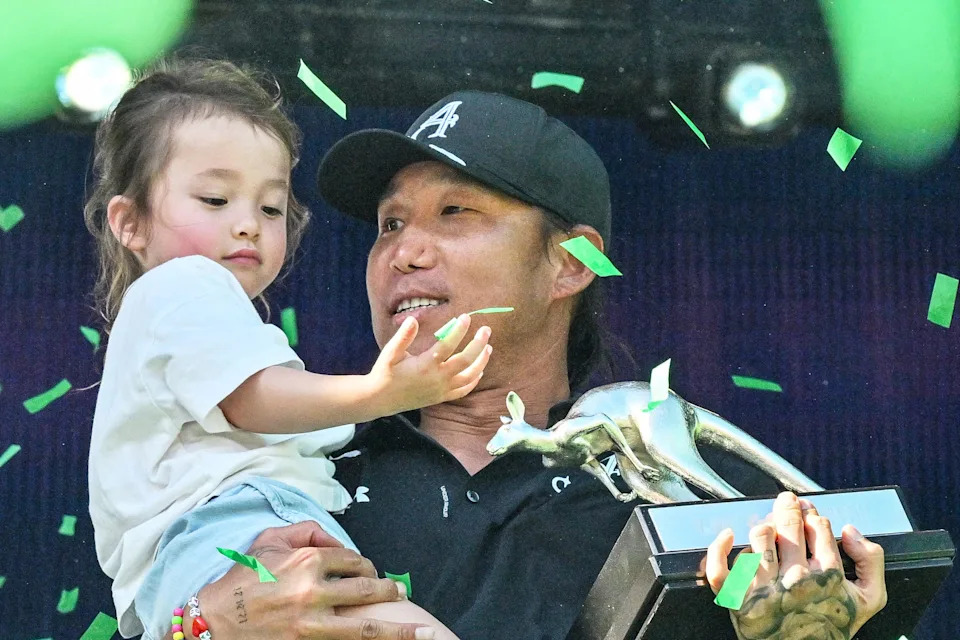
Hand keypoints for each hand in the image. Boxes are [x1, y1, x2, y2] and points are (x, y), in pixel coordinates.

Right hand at [196, 521, 427, 638]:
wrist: (213, 623)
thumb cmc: (242, 579)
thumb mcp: (270, 541)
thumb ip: (306, 532)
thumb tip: (335, 540)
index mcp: (308, 561)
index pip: (353, 560)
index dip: (364, 565)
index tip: (367, 572)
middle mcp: (314, 591)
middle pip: (368, 590)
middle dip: (389, 591)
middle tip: (400, 593)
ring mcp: (311, 623)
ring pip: (366, 627)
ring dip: (398, 631)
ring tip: (422, 632)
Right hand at [367, 315, 491, 413]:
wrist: (381, 399)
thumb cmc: (385, 373)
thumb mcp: (390, 353)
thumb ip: (403, 336)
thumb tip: (413, 319)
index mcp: (425, 365)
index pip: (447, 345)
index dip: (458, 330)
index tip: (466, 317)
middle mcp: (437, 378)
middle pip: (465, 360)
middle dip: (478, 344)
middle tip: (486, 329)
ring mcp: (441, 390)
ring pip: (469, 376)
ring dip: (481, 361)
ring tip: (489, 347)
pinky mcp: (442, 397)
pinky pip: (463, 390)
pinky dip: (474, 380)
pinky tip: (480, 370)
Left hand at [706, 492, 886, 639]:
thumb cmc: (831, 626)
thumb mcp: (868, 600)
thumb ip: (871, 561)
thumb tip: (849, 530)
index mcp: (826, 576)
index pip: (817, 527)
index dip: (813, 515)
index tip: (808, 513)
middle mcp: (794, 580)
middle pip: (788, 527)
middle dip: (789, 509)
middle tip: (787, 502)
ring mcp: (762, 589)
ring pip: (758, 537)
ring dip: (764, 527)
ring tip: (769, 529)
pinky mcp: (736, 599)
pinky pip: (718, 568)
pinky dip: (718, 548)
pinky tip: (727, 535)